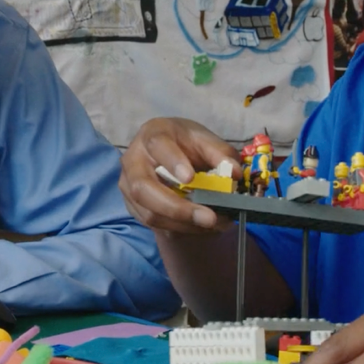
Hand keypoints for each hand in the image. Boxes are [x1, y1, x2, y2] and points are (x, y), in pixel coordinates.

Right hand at [119, 117, 238, 233]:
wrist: (168, 151)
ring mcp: (128, 186)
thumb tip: (234, 173)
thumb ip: (220, 153)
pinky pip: (155, 224)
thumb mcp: (205, 139)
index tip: (190, 177)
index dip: (172, 162)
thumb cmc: (185, 142)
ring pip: (149, 213)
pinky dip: (181, 228)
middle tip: (209, 218)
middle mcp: (133, 161)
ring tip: (214, 224)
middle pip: (143, 189)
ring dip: (183, 224)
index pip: (157, 146)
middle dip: (177, 208)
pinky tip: (202, 227)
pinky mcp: (134, 206)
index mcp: (152, 135)